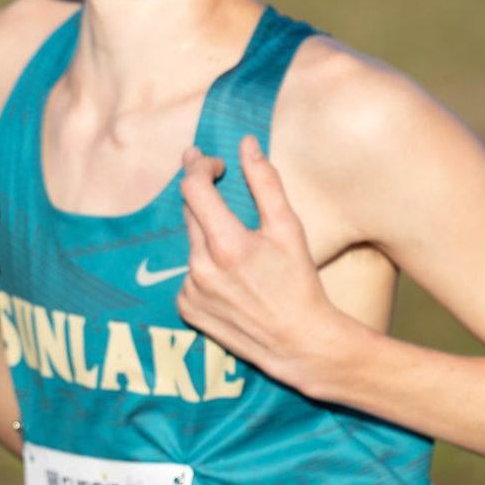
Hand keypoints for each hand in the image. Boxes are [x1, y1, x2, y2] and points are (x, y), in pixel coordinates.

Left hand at [177, 135, 340, 389]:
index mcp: (226, 244)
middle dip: (206, 198)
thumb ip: (264, 181)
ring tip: (241, 253)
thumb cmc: (299, 282)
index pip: (193, 187)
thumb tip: (246, 143)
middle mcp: (200, 268)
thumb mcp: (288, 228)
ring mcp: (190, 290)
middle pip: (190, 213)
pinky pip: (188, 273)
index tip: (214, 164)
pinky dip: (204, 267)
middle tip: (223, 190)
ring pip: (191, 243)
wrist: (298, 342)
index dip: (200, 166)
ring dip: (208, 235)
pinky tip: (231, 279)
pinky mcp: (186, 308)